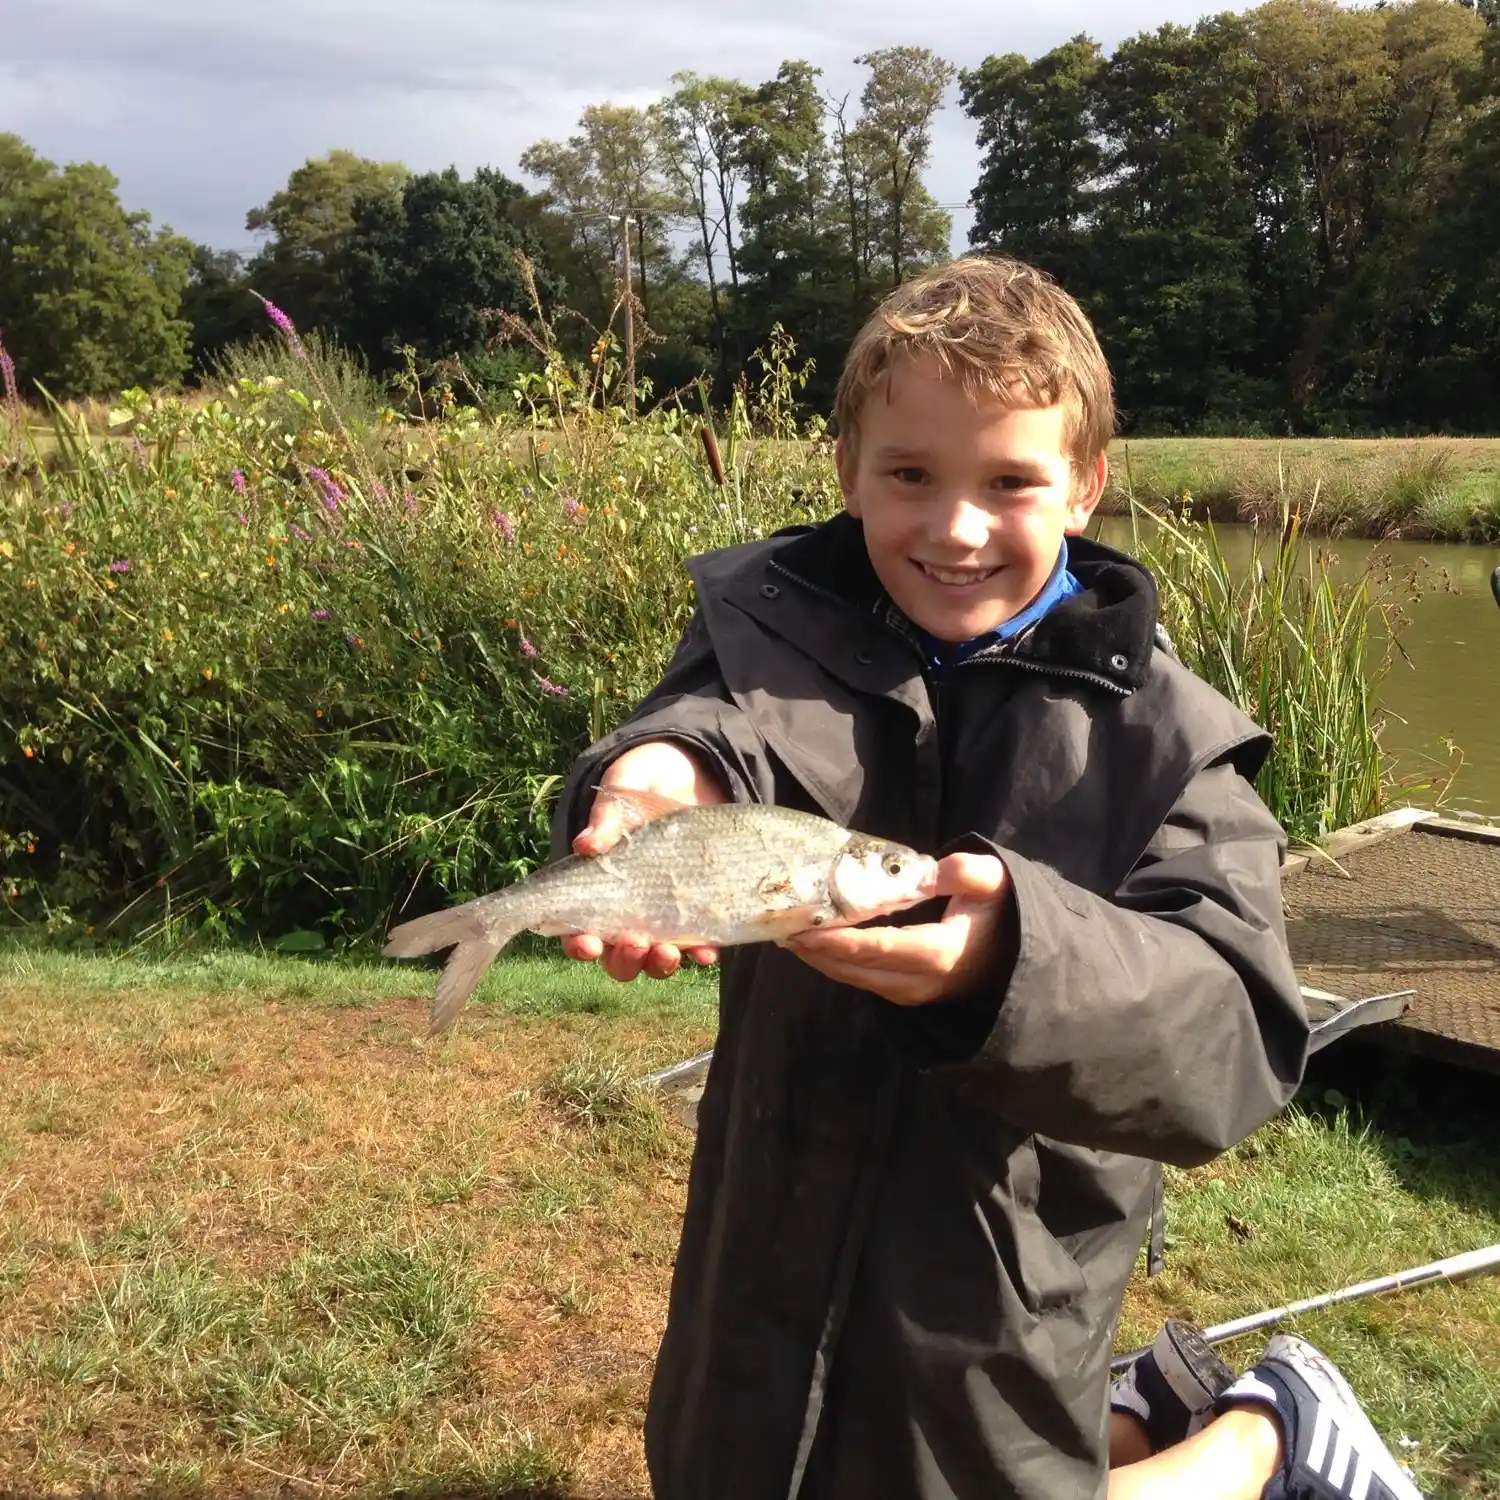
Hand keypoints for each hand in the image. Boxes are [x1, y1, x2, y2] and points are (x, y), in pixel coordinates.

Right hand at [563, 740, 729, 981]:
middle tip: (635, 945)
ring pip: (655, 956)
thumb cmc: (648, 778)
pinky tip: (707, 951)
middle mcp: (630, 906)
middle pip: (618, 954)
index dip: (578, 942)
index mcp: (599, 883)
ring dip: (659, 963)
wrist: (700, 769)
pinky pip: (698, 942)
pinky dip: (700, 952)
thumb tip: (586, 844)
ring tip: (667, 953)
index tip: (586, 941)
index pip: (579, 927)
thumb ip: (607, 813)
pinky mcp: (702, 905)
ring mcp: (667, 909)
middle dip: (624, 959)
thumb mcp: (625, 785)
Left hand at [781, 853, 1009, 1005]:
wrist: (1006, 957)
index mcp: (937, 953)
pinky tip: (812, 943)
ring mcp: (907, 992)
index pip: (878, 948)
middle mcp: (917, 982)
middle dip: (815, 949)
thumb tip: (939, 867)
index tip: (804, 928)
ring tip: (786, 933)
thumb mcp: (992, 886)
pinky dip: (832, 962)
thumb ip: (969, 873)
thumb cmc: (993, 914)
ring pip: (852, 978)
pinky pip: (859, 980)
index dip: (838, 940)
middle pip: (855, 968)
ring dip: (818, 958)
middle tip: (780, 926)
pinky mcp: (900, 993)